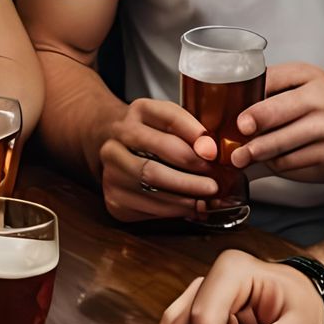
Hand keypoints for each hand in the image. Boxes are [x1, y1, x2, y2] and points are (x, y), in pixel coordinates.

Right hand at [99, 98, 218, 221]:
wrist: (119, 145)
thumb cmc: (154, 133)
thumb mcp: (172, 120)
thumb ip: (191, 130)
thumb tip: (209, 151)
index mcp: (139, 112)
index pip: (168, 121)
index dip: (192, 138)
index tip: (212, 154)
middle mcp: (117, 141)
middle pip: (152, 166)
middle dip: (188, 179)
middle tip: (212, 186)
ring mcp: (111, 172)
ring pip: (149, 190)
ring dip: (183, 199)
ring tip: (205, 200)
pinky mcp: (113, 199)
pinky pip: (147, 208)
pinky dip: (173, 210)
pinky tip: (190, 207)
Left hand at [229, 64, 323, 183]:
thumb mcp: (304, 76)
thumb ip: (274, 80)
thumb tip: (241, 92)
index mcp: (316, 91)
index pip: (283, 105)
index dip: (259, 115)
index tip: (242, 124)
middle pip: (283, 138)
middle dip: (256, 148)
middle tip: (237, 154)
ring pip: (287, 159)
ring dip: (263, 159)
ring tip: (247, 157)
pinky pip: (295, 170)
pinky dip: (279, 166)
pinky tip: (270, 159)